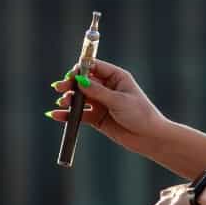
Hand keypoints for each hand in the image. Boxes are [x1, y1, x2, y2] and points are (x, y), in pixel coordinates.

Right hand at [47, 59, 167, 154]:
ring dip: (68, 99)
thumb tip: (80, 80)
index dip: (80, 69)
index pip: (93, 66)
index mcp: (116, 77)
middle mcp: (107, 88)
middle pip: (83, 81)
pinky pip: (80, 114)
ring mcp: (101, 102)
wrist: (149, 138)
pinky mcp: (97, 117)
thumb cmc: (140, 114)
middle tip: (59, 88)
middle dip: (70, 84)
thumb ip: (98, 91)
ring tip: (62, 103)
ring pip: (80, 97)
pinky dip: (68, 115)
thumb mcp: (119, 101)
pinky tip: (57, 115)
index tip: (70, 75)